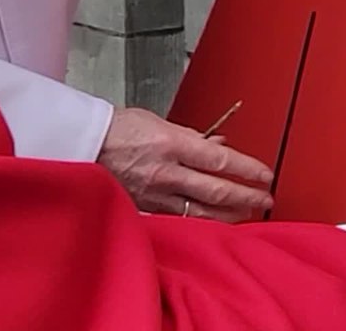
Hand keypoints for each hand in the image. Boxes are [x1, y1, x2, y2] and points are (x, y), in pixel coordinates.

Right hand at [98, 108, 273, 221]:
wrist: (79, 144)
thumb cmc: (116, 128)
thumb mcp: (158, 122)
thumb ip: (191, 136)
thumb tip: (218, 144)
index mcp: (171, 144)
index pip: (220, 160)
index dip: (247, 169)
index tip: (265, 175)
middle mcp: (166, 171)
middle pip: (216, 189)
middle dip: (246, 196)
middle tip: (266, 200)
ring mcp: (155, 193)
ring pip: (200, 210)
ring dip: (228, 214)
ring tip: (247, 214)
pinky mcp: (144, 207)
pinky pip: (178, 217)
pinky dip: (200, 220)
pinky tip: (213, 223)